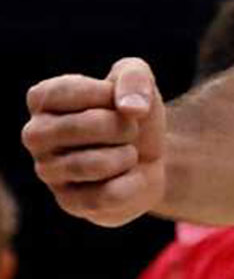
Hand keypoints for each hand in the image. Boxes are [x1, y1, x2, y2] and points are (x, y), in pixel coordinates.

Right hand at [21, 58, 164, 226]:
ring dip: (127, 156)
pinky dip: (134, 183)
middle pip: (86, 126)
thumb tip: (131, 108)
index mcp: (42, 99)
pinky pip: (110, 195)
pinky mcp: (70, 203)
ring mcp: (48, 172)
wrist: (154, 158)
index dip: (107, 94)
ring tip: (126, 154)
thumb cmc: (133, 114)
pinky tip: (125, 177)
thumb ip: (134, 76)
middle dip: (124, 126)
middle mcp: (35, 135)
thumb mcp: (139, 79)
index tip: (118, 102)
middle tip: (129, 131)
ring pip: (96, 164)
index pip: (69, 91)